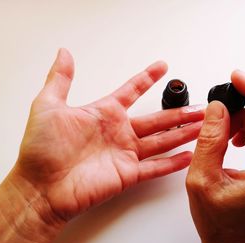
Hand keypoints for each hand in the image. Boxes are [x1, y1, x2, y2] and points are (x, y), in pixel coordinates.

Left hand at [12, 49, 203, 221]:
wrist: (41, 187)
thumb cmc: (42, 149)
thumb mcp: (48, 105)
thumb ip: (60, 79)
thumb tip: (64, 53)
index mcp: (104, 114)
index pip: (132, 91)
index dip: (147, 78)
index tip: (162, 67)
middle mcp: (119, 133)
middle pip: (157, 120)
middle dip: (180, 113)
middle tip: (200, 107)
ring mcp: (125, 154)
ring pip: (162, 141)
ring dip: (183, 134)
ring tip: (203, 127)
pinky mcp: (128, 174)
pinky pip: (156, 167)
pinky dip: (173, 163)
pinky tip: (190, 155)